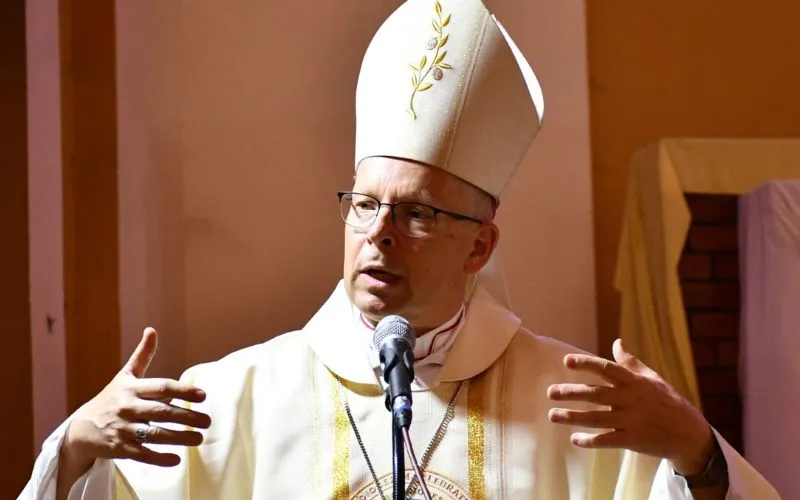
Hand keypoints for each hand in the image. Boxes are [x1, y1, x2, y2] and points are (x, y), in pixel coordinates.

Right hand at [62, 328, 210, 467]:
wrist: (79, 429)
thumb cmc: (110, 399)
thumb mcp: (124, 376)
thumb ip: (142, 356)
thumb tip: (152, 330)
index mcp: (131, 389)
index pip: (162, 387)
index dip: (183, 391)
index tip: (203, 395)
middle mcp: (127, 408)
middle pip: (162, 412)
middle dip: (187, 417)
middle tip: (208, 421)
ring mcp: (122, 430)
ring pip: (155, 435)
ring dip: (179, 438)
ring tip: (199, 438)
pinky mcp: (119, 449)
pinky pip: (142, 455)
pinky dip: (159, 458)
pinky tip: (176, 460)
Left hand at [546, 339, 714, 474]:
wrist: (690, 433)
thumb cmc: (668, 401)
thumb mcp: (652, 378)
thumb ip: (631, 362)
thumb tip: (617, 342)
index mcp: (635, 382)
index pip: (607, 369)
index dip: (587, 364)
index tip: (567, 361)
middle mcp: (631, 399)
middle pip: (597, 394)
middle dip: (572, 392)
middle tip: (550, 392)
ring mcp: (632, 420)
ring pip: (597, 418)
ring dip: (573, 417)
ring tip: (552, 415)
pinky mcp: (633, 440)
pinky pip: (607, 440)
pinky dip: (590, 441)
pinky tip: (574, 439)